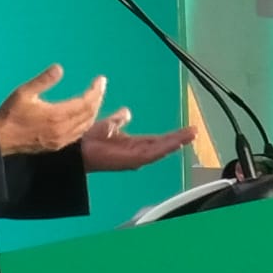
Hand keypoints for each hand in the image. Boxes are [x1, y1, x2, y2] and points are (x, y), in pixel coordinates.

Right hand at [0, 64, 103, 154]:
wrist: (1, 139)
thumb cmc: (11, 114)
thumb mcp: (24, 92)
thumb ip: (43, 80)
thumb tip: (60, 68)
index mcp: (56, 115)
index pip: (85, 102)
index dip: (95, 91)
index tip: (101, 80)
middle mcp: (63, 129)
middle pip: (89, 114)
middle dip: (97, 99)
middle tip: (100, 86)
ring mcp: (61, 139)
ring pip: (86, 125)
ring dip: (94, 111)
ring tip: (95, 98)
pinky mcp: (58, 145)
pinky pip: (79, 133)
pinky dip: (87, 122)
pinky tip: (85, 115)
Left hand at [80, 107, 195, 172]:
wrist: (77, 148)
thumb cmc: (88, 141)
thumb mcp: (109, 125)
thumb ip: (119, 119)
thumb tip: (126, 112)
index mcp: (132, 145)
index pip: (157, 139)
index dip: (172, 135)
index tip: (186, 129)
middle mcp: (135, 153)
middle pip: (162, 145)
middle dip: (179, 139)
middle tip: (195, 132)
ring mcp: (134, 158)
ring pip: (160, 150)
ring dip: (176, 143)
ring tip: (190, 135)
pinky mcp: (130, 161)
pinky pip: (151, 154)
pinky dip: (163, 149)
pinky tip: (174, 143)